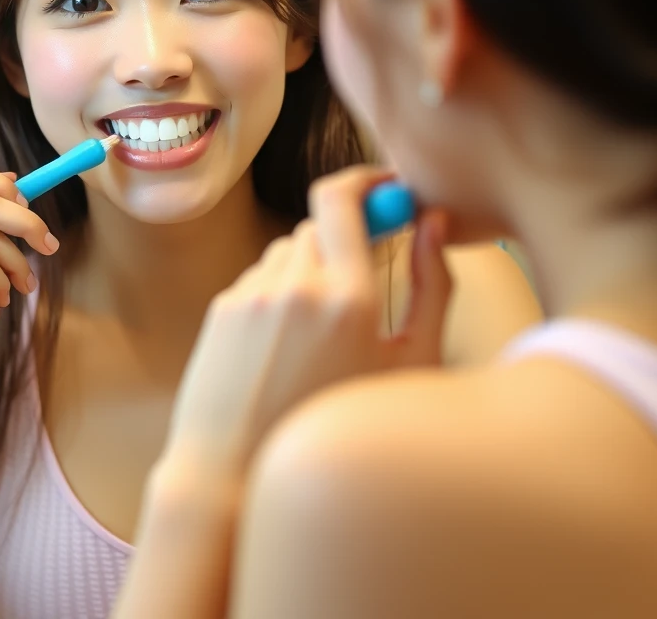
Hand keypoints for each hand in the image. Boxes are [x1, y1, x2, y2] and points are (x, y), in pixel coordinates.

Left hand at [163, 166, 451, 476]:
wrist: (236, 476)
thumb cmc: (337, 429)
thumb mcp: (410, 369)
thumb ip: (433, 288)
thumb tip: (431, 222)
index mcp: (349, 299)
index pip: (343, 198)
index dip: (365, 180)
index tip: (383, 187)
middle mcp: (295, 286)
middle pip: (320, 224)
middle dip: (344, 240)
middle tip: (361, 278)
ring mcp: (252, 294)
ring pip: (289, 250)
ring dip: (311, 269)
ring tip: (320, 333)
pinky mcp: (223, 306)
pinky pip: (261, 277)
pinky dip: (280, 293)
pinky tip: (284, 347)